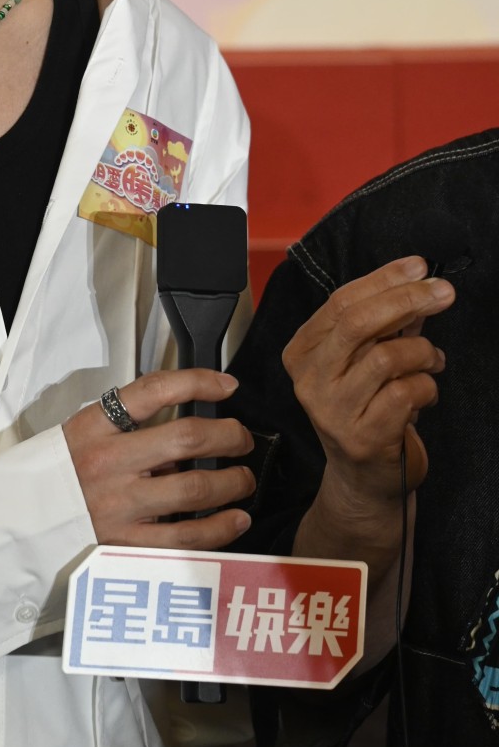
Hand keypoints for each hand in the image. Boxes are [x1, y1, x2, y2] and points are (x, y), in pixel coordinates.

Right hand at [63, 370, 253, 548]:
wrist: (18, 522)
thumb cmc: (59, 474)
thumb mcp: (83, 432)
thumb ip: (127, 425)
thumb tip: (187, 421)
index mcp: (95, 426)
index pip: (153, 391)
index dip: (197, 382)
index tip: (226, 387)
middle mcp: (108, 462)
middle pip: (186, 439)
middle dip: (228, 436)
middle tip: (240, 439)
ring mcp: (118, 505)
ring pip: (194, 489)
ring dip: (232, 482)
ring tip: (243, 479)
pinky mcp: (126, 544)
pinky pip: (185, 537)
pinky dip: (220, 527)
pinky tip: (236, 519)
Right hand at [284, 256, 452, 505]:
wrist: (364, 480)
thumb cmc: (367, 411)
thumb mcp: (365, 361)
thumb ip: (384, 324)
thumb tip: (417, 282)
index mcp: (303, 352)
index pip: (341, 301)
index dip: (384, 279)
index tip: (419, 267)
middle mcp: (309, 379)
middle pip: (357, 322)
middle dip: (407, 300)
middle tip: (443, 292)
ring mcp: (332, 410)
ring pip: (386, 356)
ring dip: (424, 352)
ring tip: (433, 360)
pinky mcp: (361, 437)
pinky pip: (405, 392)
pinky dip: (427, 386)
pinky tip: (427, 392)